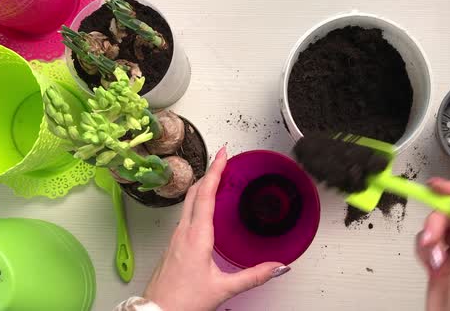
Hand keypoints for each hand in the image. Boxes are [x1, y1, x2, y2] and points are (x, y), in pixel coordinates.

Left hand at [144, 147, 290, 310]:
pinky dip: (197, 203)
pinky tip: (204, 209)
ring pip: (187, 203)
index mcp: (196, 237)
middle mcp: (182, 233)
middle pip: (194, 192)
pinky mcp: (172, 246)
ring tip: (216, 180)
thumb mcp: (223, 288)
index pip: (205, 194)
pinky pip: (185, 215)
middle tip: (222, 160)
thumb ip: (253, 276)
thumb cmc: (183, 302)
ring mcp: (175, 238)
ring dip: (202, 187)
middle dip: (209, 172)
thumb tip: (277, 267)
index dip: (215, 171)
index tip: (223, 154)